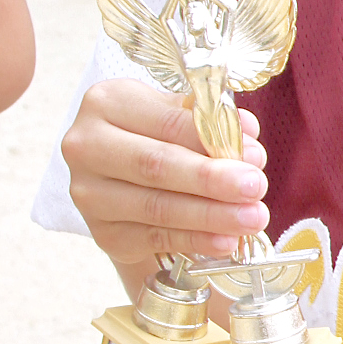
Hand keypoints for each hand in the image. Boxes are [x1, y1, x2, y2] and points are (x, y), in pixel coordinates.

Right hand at [62, 77, 269, 288]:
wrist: (121, 173)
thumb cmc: (156, 135)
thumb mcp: (178, 116)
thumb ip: (212, 125)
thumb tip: (248, 143)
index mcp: (108, 102)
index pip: (168, 122)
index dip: (214, 140)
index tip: (255, 157)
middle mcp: (87, 146)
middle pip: (156, 165)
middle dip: (212, 179)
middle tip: (255, 188)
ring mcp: (88, 193)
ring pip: (156, 206)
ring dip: (211, 215)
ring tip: (251, 219)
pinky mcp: (101, 232)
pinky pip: (153, 238)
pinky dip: (194, 240)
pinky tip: (225, 241)